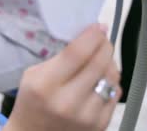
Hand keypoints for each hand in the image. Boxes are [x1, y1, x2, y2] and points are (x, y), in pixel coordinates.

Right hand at [5, 24, 120, 130]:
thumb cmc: (31, 100)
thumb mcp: (34, 74)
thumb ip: (59, 59)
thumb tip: (88, 39)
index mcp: (45, 85)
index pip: (77, 54)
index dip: (91, 37)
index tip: (98, 26)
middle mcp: (68, 101)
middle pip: (99, 64)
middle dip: (104, 46)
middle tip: (102, 38)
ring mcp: (87, 115)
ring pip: (112, 78)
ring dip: (110, 63)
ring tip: (102, 57)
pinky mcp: (100, 124)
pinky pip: (115, 94)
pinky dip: (111, 82)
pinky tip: (101, 78)